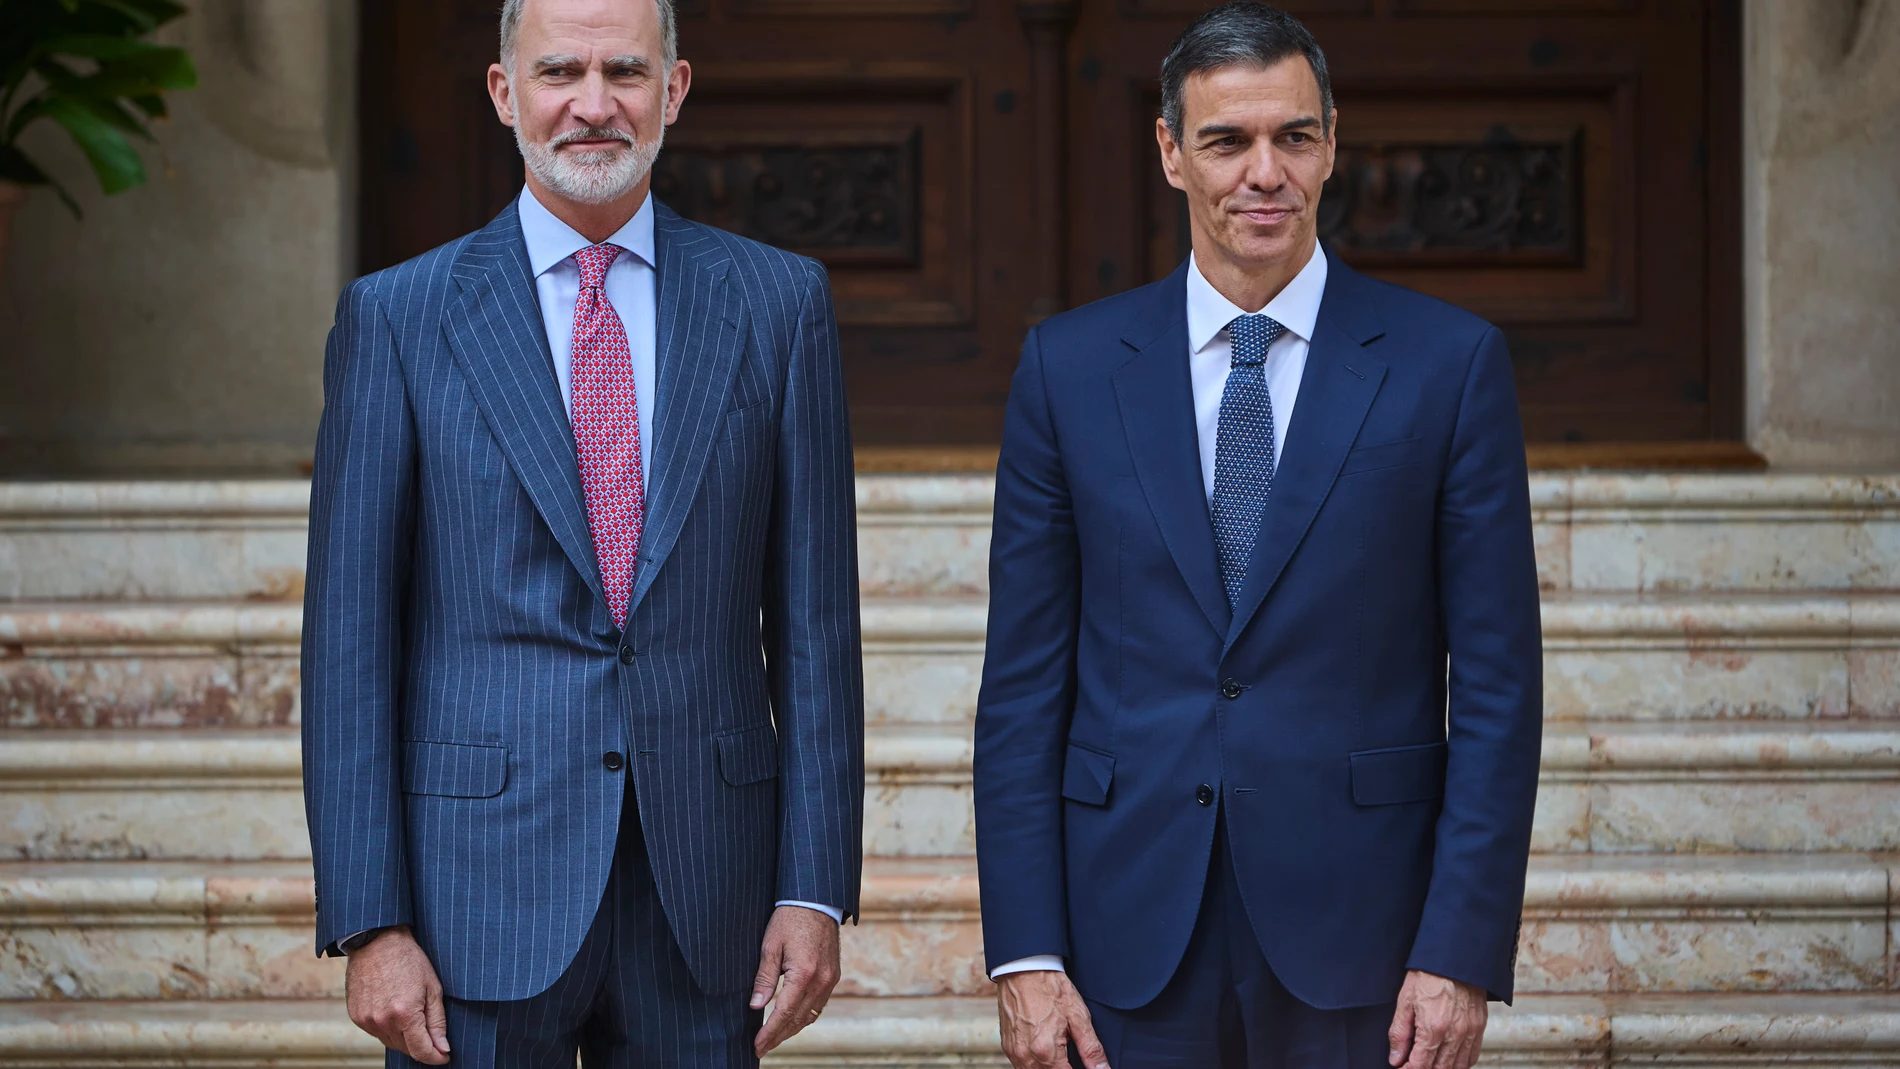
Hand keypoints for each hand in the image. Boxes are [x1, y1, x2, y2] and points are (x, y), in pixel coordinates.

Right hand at [345, 927, 450, 1064]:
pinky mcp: (356, 1016)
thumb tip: (442, 1048)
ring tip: (412, 1015)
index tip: (444, 1056)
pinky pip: (376, 1033)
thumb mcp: (433, 988)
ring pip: (390, 1043)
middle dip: (421, 1046)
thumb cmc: (409, 960)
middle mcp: (383, 1021)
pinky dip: (388, 1028)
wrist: (377, 942)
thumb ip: (437, 1022)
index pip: (421, 1051)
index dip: (435, 1057)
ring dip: (404, 1038)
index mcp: (405, 1014)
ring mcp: (367, 1020)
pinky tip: (395, 1011)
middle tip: (432, 1033)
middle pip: (406, 1049)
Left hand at [751, 905, 840, 1056]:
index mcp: (804, 973)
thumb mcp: (770, 945)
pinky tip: (792, 1021)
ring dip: (792, 1030)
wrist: (817, 900)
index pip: (784, 1013)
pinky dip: (804, 1017)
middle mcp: (822, 980)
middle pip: (798, 1020)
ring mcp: (831, 979)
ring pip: (811, 1015)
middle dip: (779, 1037)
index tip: (756, 1045)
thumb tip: (756, 1006)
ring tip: (773, 1039)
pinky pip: (819, 1005)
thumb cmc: (790, 919)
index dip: (769, 1032)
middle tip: (761, 1048)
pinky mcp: (834, 976)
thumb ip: (764, 978)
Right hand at [996, 970, 1108, 1068]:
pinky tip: (1045, 1054)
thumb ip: (1091, 1049)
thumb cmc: (1050, 988)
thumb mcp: (1078, 1016)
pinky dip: (1036, 1065)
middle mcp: (1026, 1056)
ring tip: (1061, 1056)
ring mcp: (1014, 1053)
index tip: (1086, 1067)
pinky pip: (1022, 1067)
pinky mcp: (1007, 1047)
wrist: (1023, 969)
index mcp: (1046, 1051)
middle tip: (1072, 1058)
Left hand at [1388, 969, 1486, 1068]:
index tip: (1401, 1068)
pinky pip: (1472, 1056)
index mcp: (1433, 1028)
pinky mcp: (1479, 1027)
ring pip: (1457, 1067)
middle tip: (1413, 1064)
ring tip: (1429, 1063)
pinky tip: (1449, 1060)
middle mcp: (1454, 1034)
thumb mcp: (1405, 1001)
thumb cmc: (1427, 976)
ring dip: (1442, 1068)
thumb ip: (1399, 1033)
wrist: (1454, 958)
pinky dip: (1460, 1063)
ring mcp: (1470, 1032)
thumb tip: (1395, 1058)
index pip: (1420, 1065)